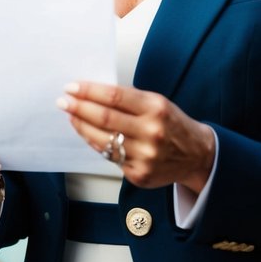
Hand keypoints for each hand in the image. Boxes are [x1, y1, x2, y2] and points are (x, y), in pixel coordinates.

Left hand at [57, 82, 215, 191]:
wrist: (196, 154)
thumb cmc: (172, 124)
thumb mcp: (158, 103)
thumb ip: (129, 100)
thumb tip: (93, 94)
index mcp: (156, 108)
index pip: (114, 97)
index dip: (89, 91)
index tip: (72, 87)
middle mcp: (151, 132)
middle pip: (104, 118)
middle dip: (79, 108)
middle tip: (63, 101)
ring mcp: (145, 156)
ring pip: (102, 140)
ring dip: (81, 127)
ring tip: (71, 116)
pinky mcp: (139, 174)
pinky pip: (110, 157)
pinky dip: (96, 144)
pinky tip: (88, 134)